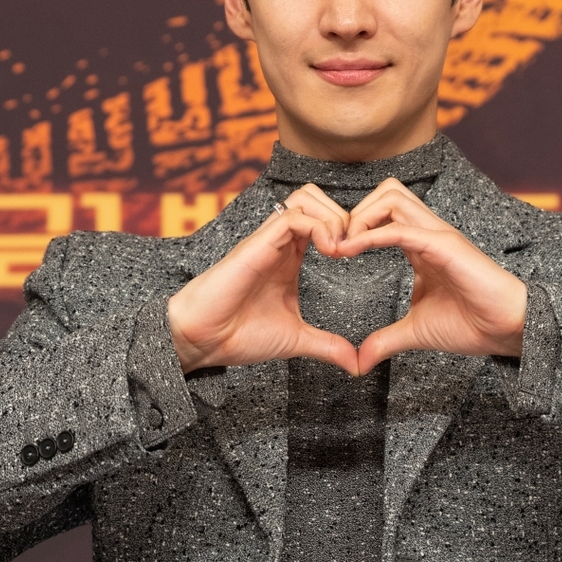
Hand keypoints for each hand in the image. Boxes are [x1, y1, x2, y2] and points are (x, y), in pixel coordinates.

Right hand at [166, 185, 358, 374]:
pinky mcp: (259, 243)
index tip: (356, 261)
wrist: (204, 340)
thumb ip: (328, 346)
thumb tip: (357, 364)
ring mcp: (270, 240)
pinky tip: (329, 252)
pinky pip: (293, 215)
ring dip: (334, 217)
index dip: (349, 232)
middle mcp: (281, 243)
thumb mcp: (297, 340)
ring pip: (307, 197)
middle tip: (353, 250)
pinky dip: (320, 227)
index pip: (324, 220)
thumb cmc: (239, 335)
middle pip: (318, 198)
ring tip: (340, 250)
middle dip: (346, 217)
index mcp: (291, 258)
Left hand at [315, 179, 527, 373]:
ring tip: (344, 247)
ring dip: (361, 216)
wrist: (506, 330)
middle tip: (336, 246)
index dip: (353, 227)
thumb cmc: (471, 324)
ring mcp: (437, 235)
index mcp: (421, 246)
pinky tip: (351, 251)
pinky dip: (372, 235)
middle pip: (385, 192)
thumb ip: (385, 340)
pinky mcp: (445, 245)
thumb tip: (360, 361)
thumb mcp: (415, 332)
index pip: (383, 213)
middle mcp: (428, 232)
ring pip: (392, 196)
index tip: (333, 254)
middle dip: (354, 212)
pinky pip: (401, 228)